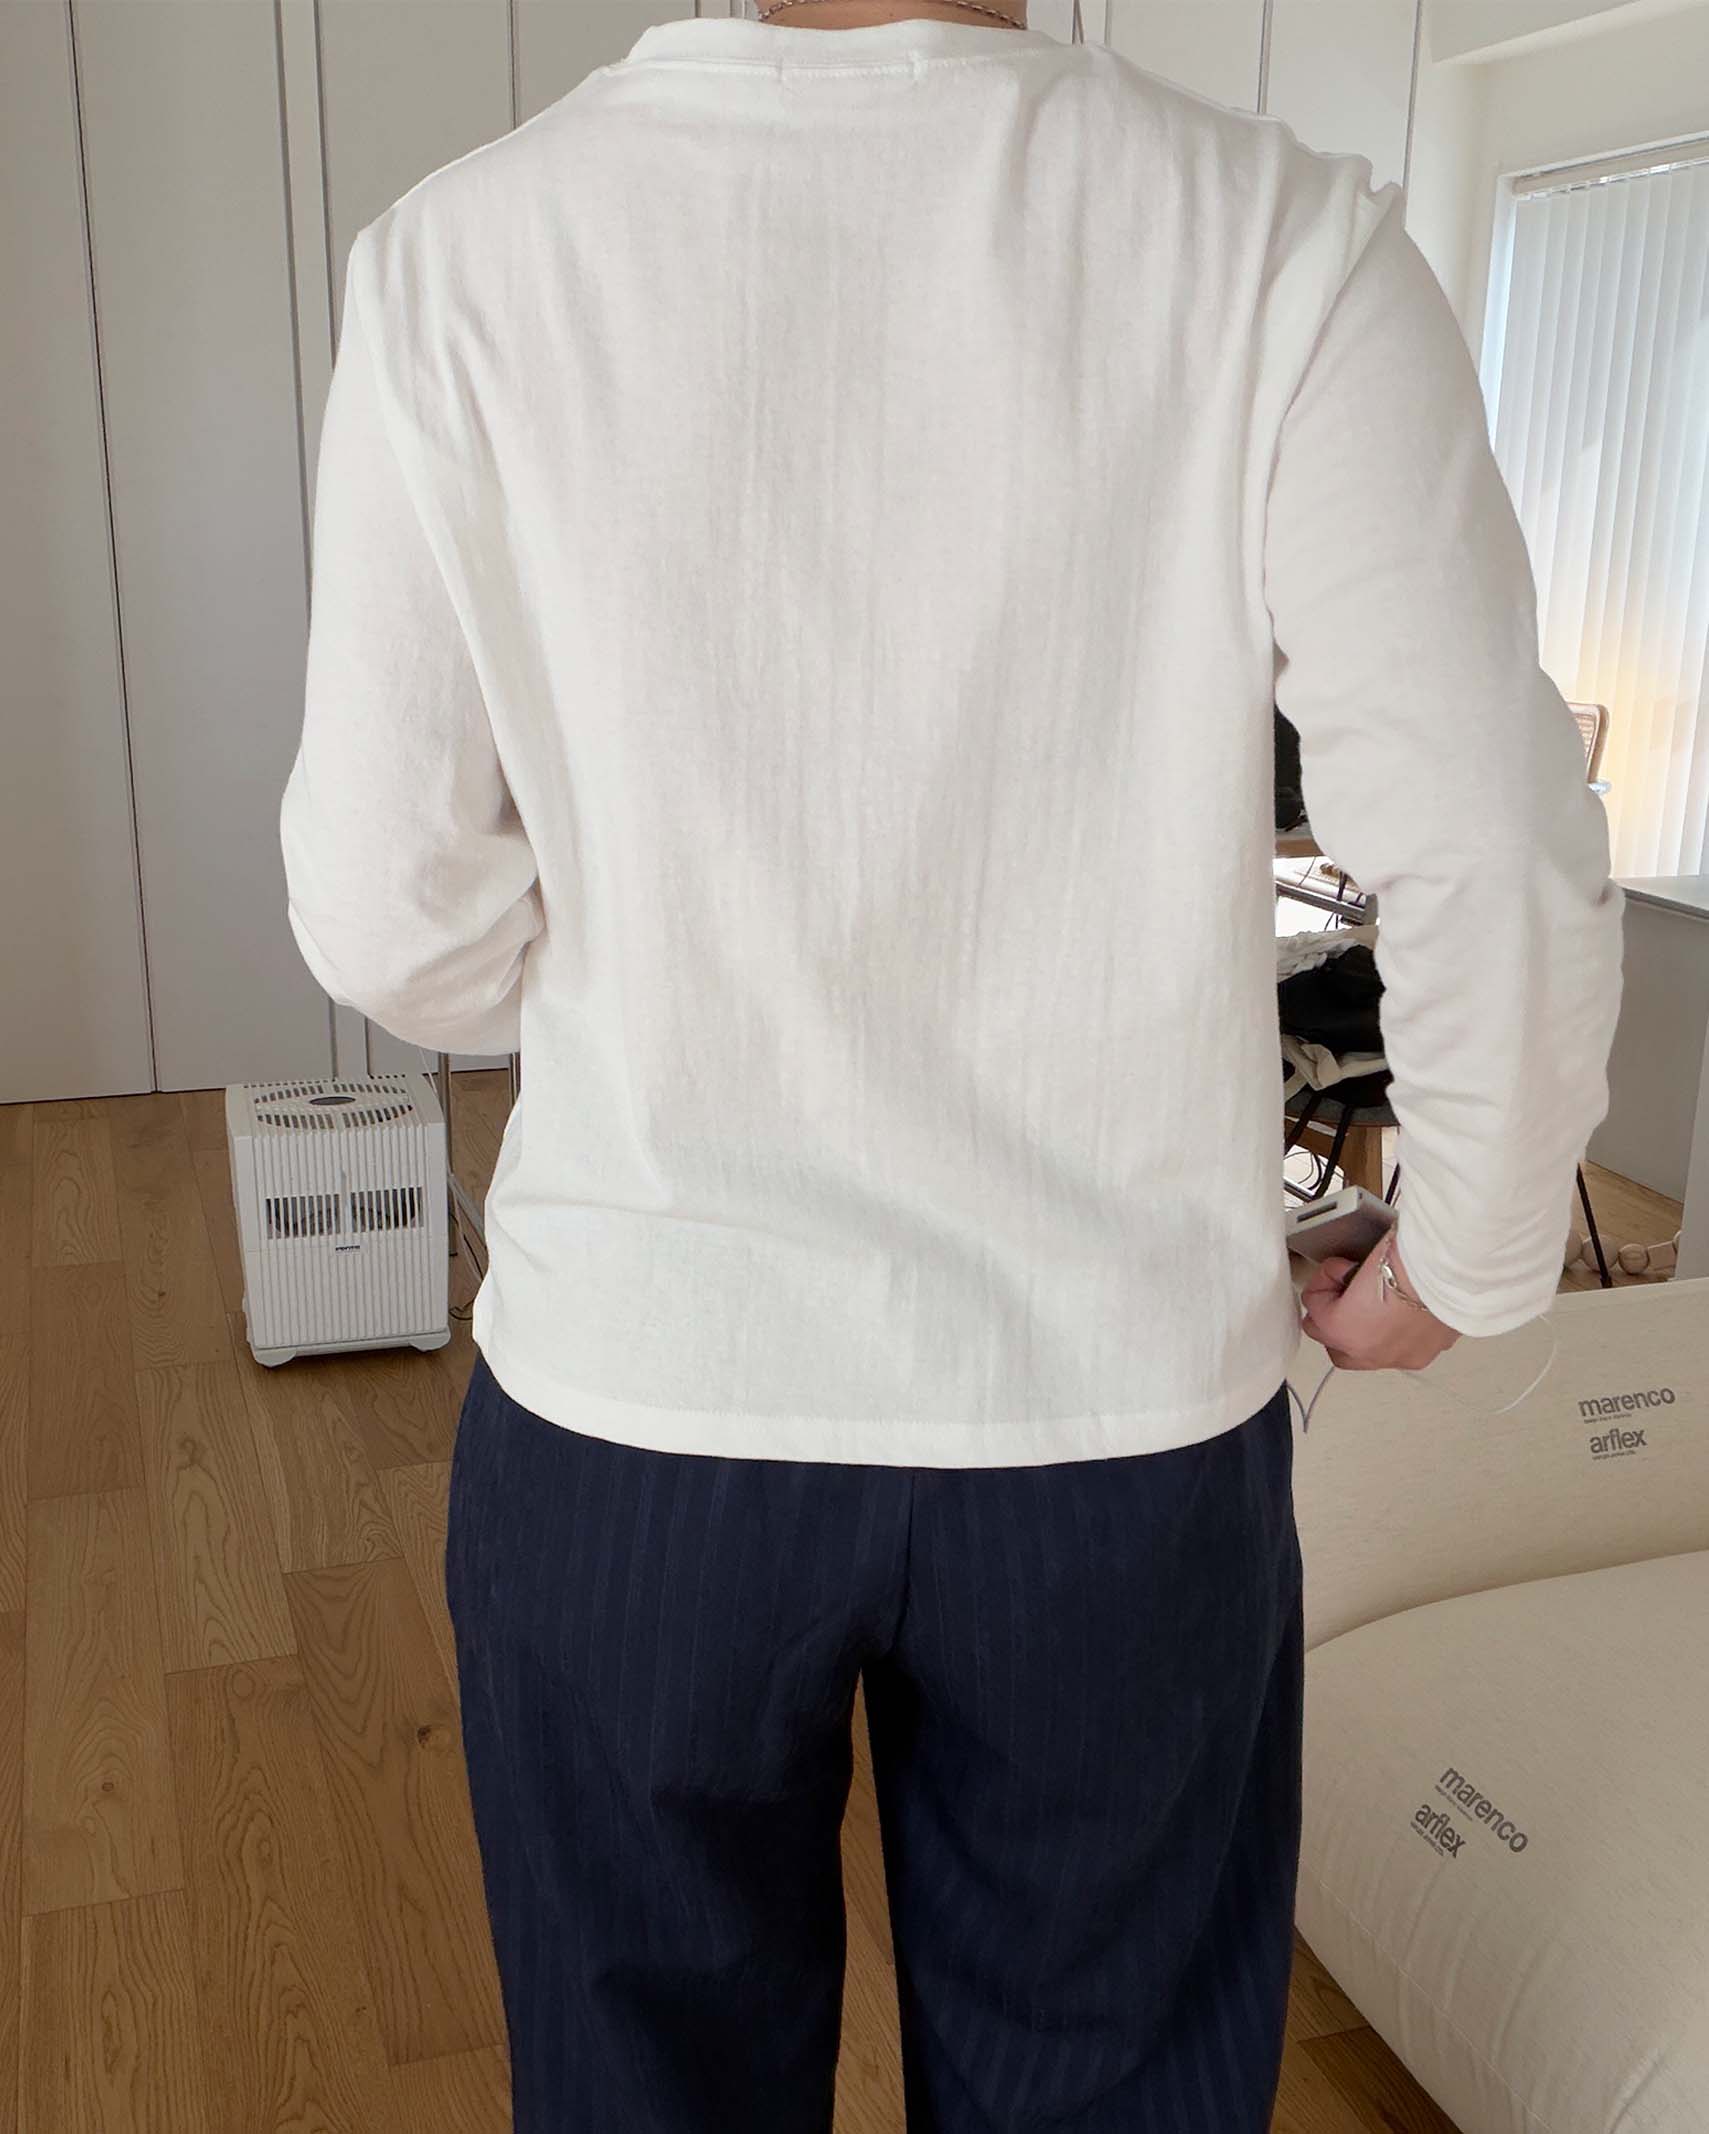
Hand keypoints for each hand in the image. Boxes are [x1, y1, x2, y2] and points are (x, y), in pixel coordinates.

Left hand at [1298, 1236, 1460, 1371]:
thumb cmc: (1409, 1258)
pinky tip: (1402, 1310)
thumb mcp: (1361, 1259)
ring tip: (1376, 1302)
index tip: (1339, 1268)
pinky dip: (1396, 1332)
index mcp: (1343, 1329)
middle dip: (1335, 1320)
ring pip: (1368, 1353)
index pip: (1313, 1311)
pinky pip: (1400, 1348)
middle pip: (1334, 1344)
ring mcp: (1401, 1356)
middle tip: (1346, 1292)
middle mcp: (1369, 1351)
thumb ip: (1344, 1276)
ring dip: (1365, 1330)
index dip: (1324, 1284)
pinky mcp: (1428, 1352)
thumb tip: (1348, 1275)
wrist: (1453, 1268)